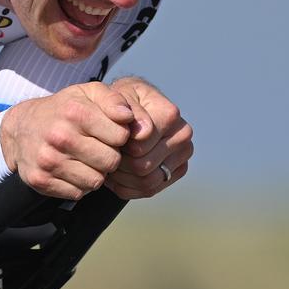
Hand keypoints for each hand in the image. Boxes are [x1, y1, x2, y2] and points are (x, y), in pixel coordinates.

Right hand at [0, 83, 136, 199]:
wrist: (20, 129)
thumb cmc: (63, 110)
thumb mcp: (88, 93)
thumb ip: (113, 99)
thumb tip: (128, 117)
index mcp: (75, 112)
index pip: (121, 136)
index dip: (120, 136)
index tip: (108, 132)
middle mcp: (60, 136)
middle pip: (111, 161)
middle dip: (109, 156)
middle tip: (97, 147)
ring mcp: (48, 161)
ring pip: (96, 181)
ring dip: (95, 172)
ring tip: (84, 158)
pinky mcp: (41, 181)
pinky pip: (78, 193)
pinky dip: (78, 184)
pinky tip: (71, 169)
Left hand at [103, 76, 192, 199]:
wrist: (133, 109)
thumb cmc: (123, 102)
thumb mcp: (119, 97)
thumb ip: (128, 110)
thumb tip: (143, 132)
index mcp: (170, 115)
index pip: (139, 146)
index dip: (118, 147)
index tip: (107, 139)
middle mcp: (182, 136)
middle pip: (142, 166)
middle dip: (119, 164)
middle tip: (105, 156)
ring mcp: (183, 155)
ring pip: (147, 182)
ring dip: (122, 178)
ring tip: (109, 166)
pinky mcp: (178, 171)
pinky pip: (149, 191)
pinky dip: (129, 187)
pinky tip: (117, 175)